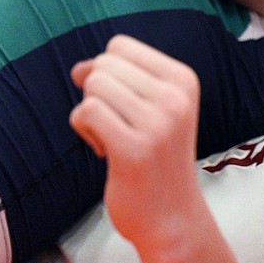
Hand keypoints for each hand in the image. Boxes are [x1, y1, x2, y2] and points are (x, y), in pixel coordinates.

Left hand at [69, 35, 203, 248]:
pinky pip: (86, 112)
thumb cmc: (155, 158)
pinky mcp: (135, 148)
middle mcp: (176, 97)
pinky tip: (105, 151)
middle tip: (119, 125)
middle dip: (98, 93)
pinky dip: (85, 130)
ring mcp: (158, 123)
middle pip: (104, 64)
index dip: (109, 72)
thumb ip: (116, 78)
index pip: (120, 46)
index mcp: (184, 80)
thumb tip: (78, 70)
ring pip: (93, 86)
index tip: (126, 105)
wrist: (172, 216)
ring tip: (114, 138)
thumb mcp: (150, 108)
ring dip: (91, 113)